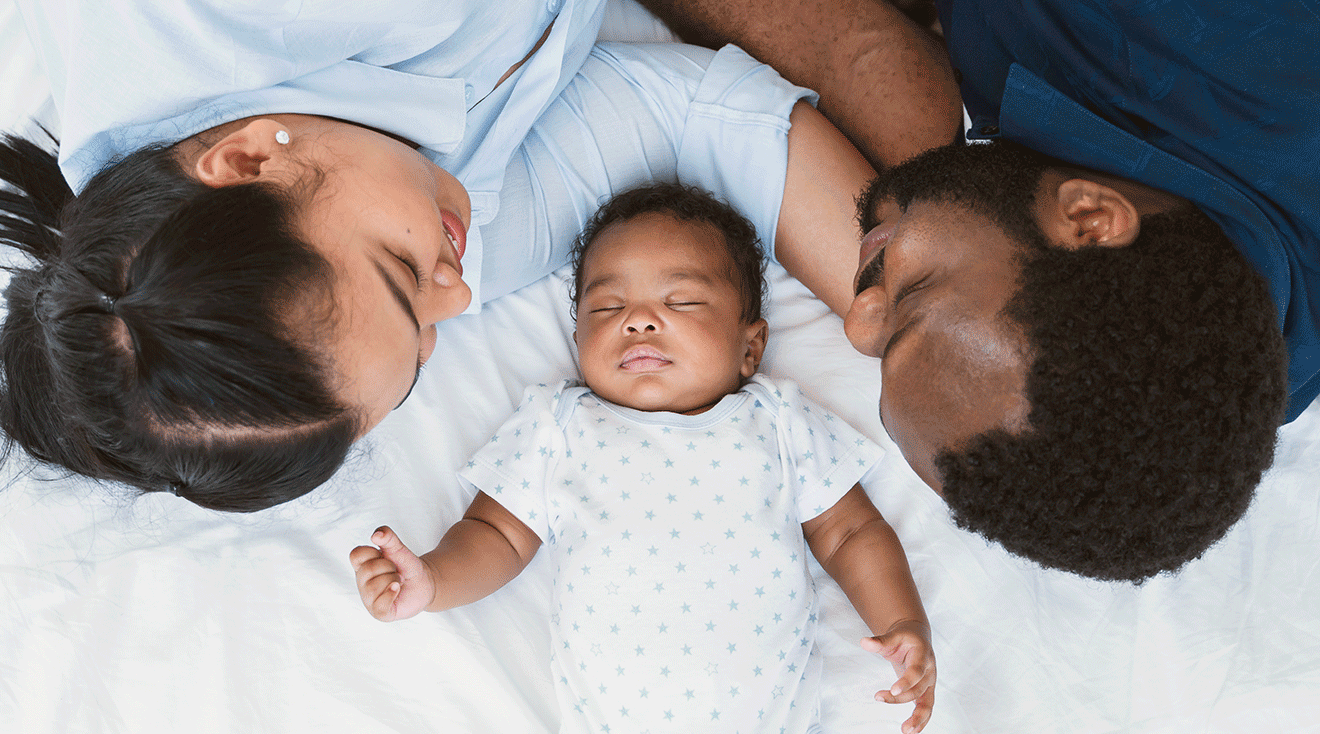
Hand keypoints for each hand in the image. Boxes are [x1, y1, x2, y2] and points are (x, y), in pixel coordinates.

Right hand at [349, 526, 435, 621]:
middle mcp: (361, 583)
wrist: (424, 583)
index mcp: (361, 566)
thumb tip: (376, 534)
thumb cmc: (406, 566)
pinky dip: (391, 595)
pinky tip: (397, 590)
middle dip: (388, 567)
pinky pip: (379, 605)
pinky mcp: (379, 612)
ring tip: (398, 582)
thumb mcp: (399, 548)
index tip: (384, 556)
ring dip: (393, 580)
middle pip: (367, 570)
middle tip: (395, 571)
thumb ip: (388, 537)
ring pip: (373, 587)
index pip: (356, 554)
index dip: (374, 552)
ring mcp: (369, 599)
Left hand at [861, 619, 935, 733]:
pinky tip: (912, 731)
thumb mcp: (893, 635)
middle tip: (879, 697)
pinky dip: (921, 720)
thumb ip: (880, 641)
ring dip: (918, 718)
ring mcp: (929, 683)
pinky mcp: (926, 692)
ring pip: (927, 703)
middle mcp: (930, 671)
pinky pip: (926, 708)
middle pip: (918, 689)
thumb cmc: (905, 638)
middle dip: (900, 697)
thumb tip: (864, 642)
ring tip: (905, 730)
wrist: (917, 638)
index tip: (893, 690)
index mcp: (923, 655)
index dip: (906, 681)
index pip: (917, 671)